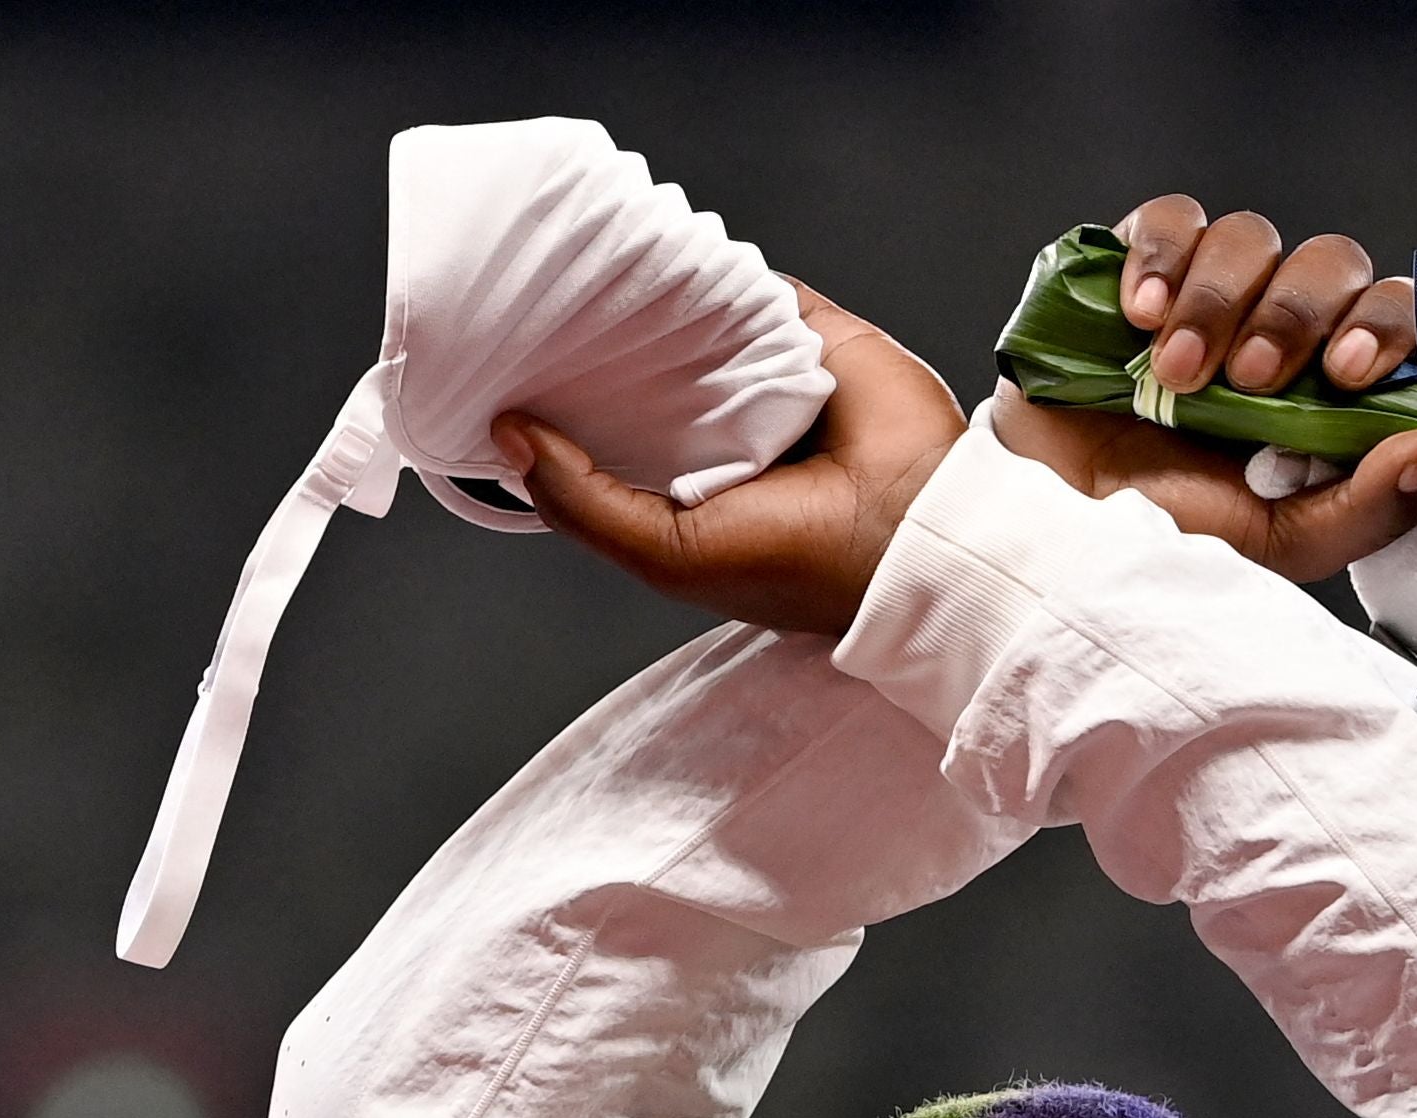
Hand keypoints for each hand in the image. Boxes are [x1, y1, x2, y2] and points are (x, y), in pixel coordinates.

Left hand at [497, 286, 965, 635]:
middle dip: (591, 347)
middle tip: (532, 310)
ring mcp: (765, 377)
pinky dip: (713, 271)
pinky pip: (749, 287)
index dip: (555, 410)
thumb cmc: (792, 561)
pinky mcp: (808, 331)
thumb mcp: (662, 552)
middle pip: (638, 371)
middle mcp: (720, 431)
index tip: (505, 375)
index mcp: (683, 490)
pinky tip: (665, 256)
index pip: (606, 436)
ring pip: (688, 322)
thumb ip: (580, 500)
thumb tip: (508, 431)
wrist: (911, 529)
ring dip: (648, 300)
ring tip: (588, 275)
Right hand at [995, 194, 1416, 584]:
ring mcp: (1206, 289)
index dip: (1384, 327)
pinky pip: (1171, 219)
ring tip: (1174, 374)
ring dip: (1219, 302)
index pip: (1390, 319)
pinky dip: (1162, 256)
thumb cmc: (1159, 536)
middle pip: (1329, 263)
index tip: (1348, 375)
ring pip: (1252, 237)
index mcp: (1324, 385)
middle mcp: (1274, 324)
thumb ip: (1361, 509)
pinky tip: (1139, 316)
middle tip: (1249, 378)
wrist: (1044, 529)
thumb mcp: (1272, 546)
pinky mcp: (1135, 262)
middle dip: (1294, 316)